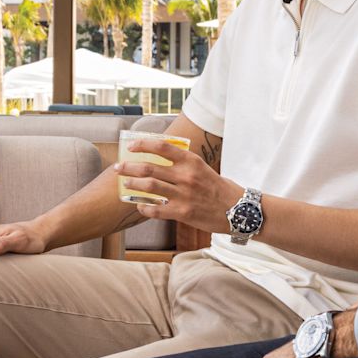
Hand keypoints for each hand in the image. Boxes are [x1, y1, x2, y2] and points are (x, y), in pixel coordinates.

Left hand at [114, 140, 241, 233]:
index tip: (131, 147)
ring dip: (133, 185)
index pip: (162, 147)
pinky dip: (144, 207)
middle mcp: (186, 176)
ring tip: (125, 184)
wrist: (239, 210)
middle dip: (129, 167)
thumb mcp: (203, 168)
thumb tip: (160, 160)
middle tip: (119, 167)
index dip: (143, 145)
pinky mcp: (183, 213)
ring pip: (149, 187)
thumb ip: (183, 164)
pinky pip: (156, 210)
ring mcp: (183, 195)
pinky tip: (139, 205)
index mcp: (191, 161)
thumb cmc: (219, 188)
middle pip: (149, 168)